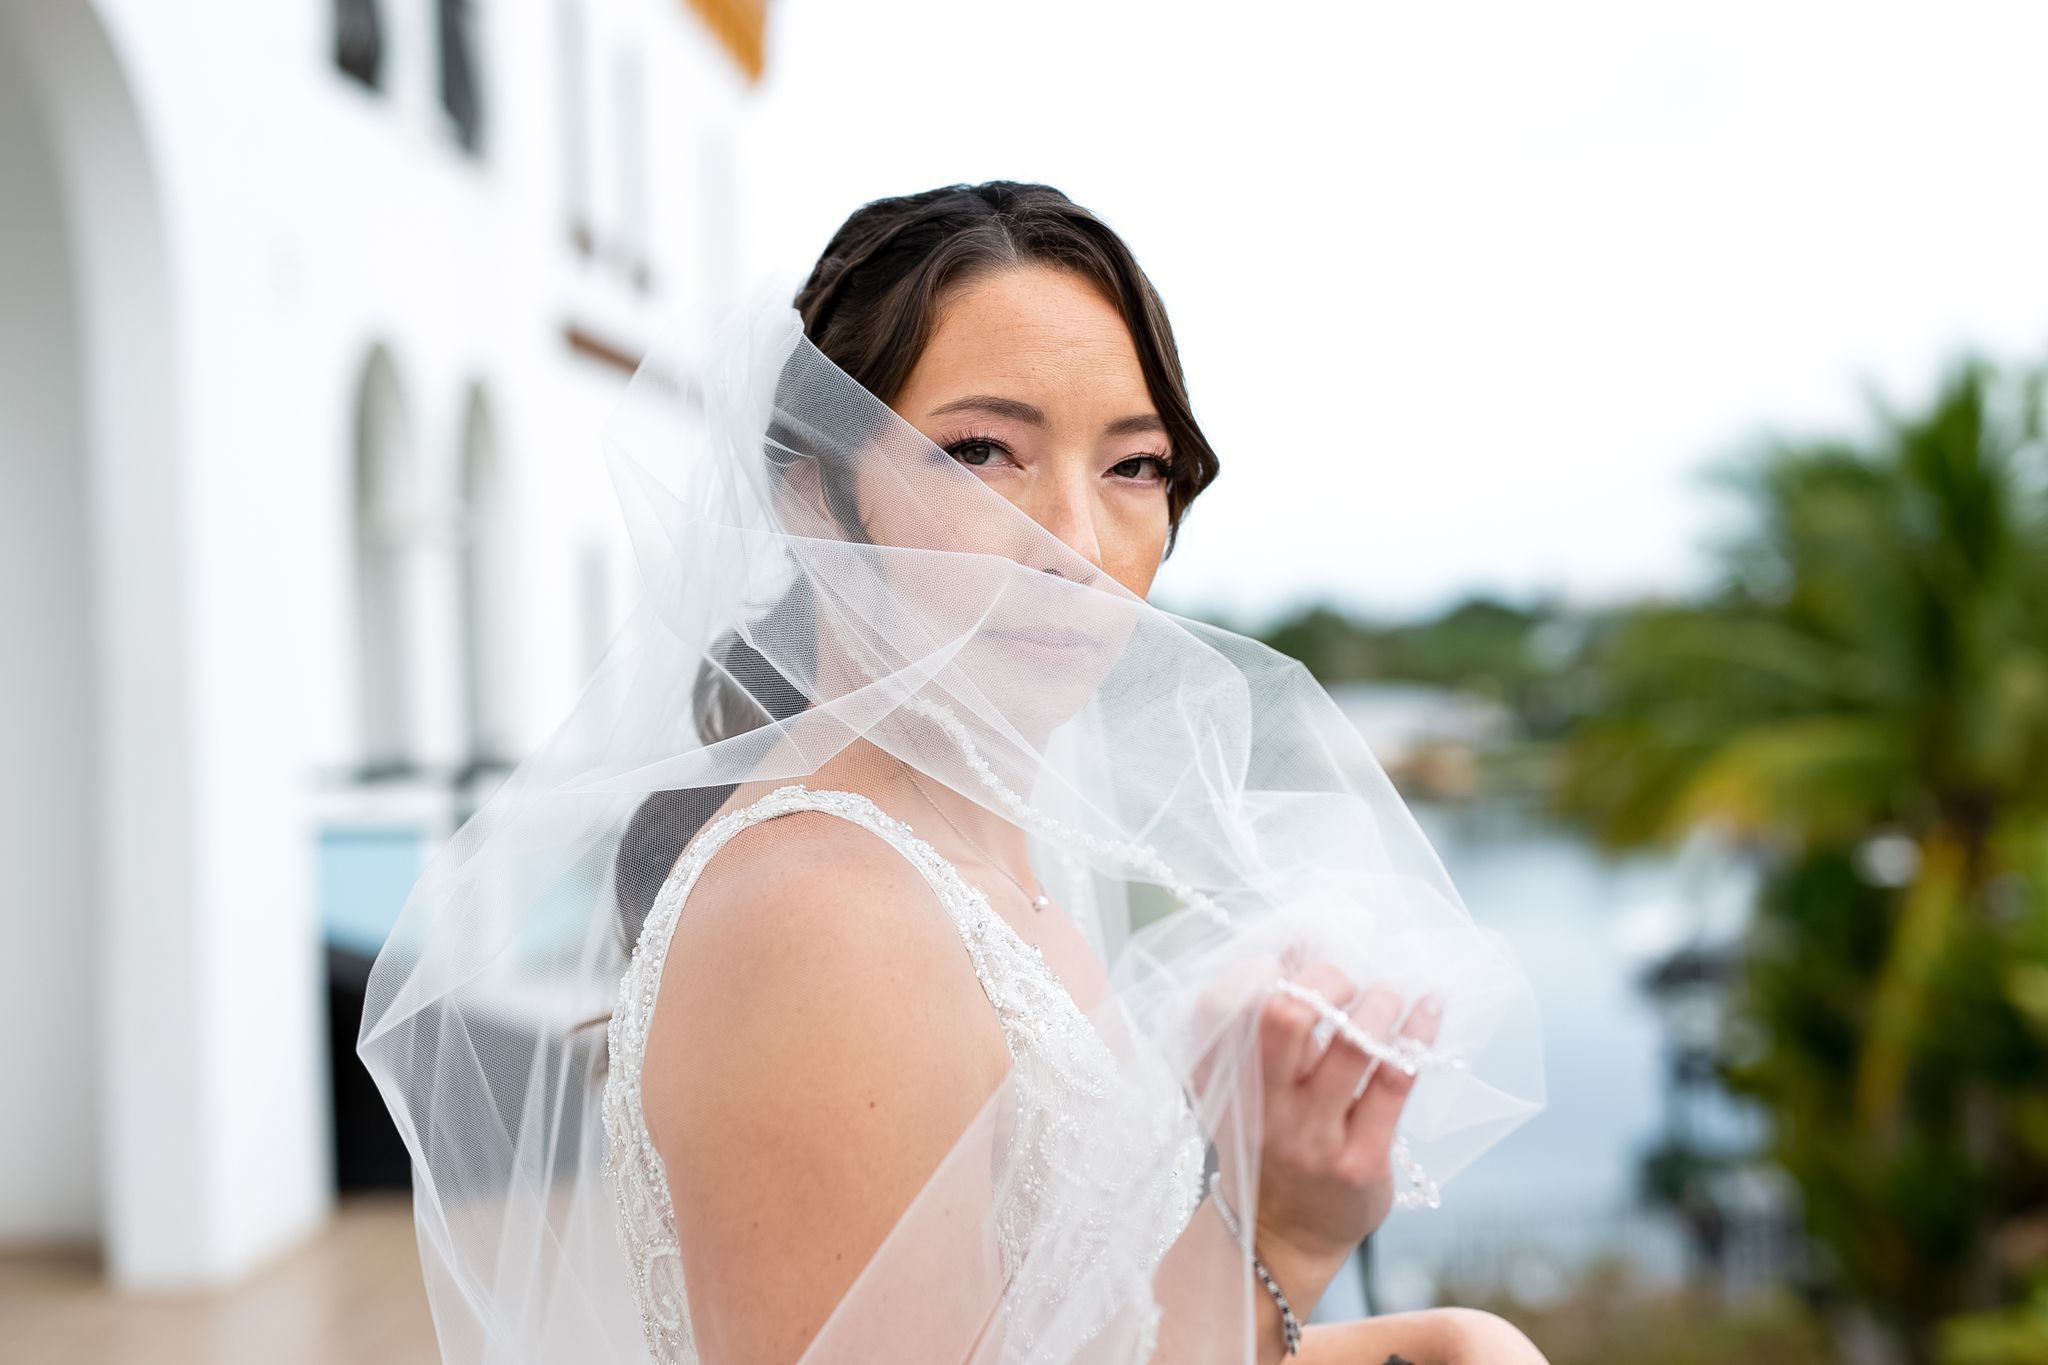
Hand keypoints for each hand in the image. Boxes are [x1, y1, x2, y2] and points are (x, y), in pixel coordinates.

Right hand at [1245, 962, 1441, 1271]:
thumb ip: (1263, 1023)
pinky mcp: (1360, 1161)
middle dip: (1324, 977)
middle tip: (1344, 978)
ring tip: (1389, 991)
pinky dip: (1418, 1031)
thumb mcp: (1245, 1086)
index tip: (1289, 955)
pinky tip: (1430, 1005)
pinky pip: (1396, 1081)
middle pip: (1283, 1016)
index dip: (1255, 968)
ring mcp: (1310, 1138)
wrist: (1281, 1236)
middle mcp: (1260, 1109)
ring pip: (1350, 1044)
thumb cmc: (1268, 1141)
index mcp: (1220, 1082)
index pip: (1218, 1005)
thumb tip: (1303, 939)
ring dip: (1380, 1001)